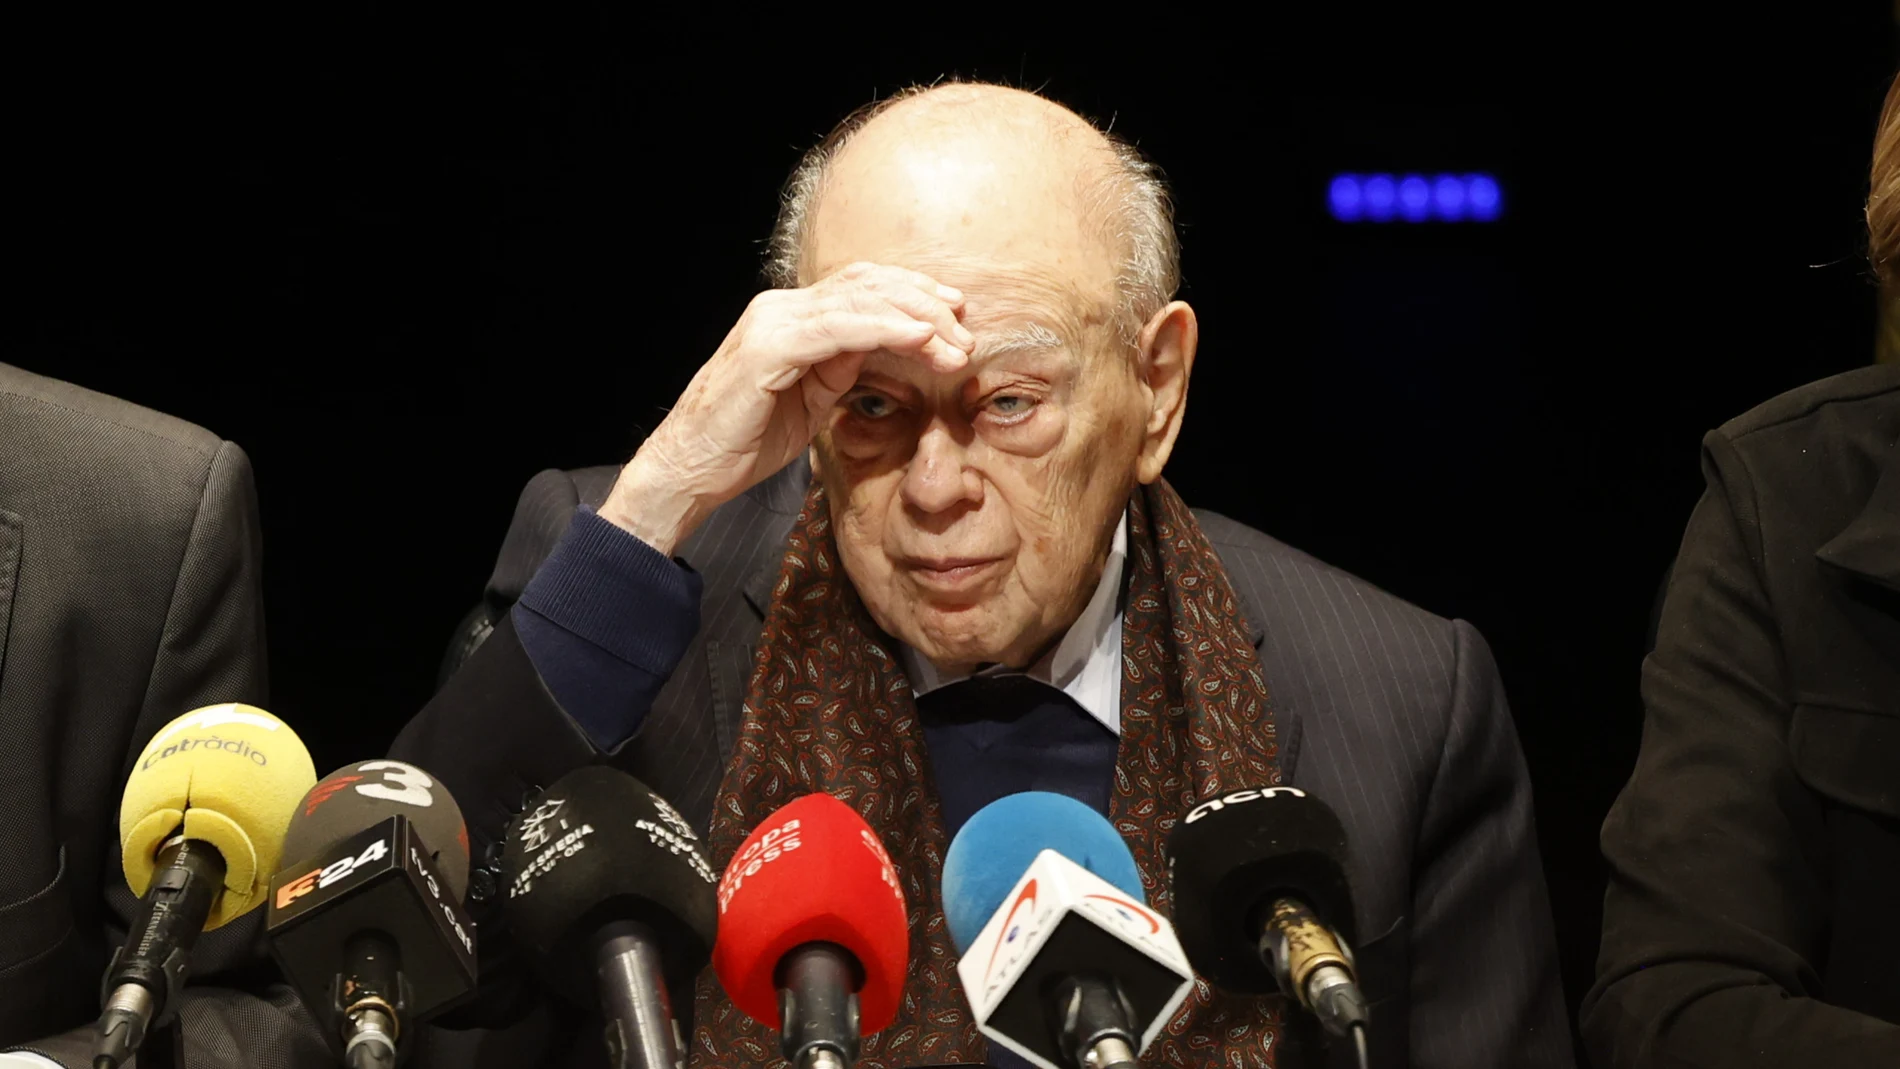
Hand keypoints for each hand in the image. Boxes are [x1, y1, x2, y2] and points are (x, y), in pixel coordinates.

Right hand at [602, 262, 974, 553]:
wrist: (690, 470)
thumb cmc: (745, 440)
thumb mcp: (810, 398)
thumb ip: (841, 367)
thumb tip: (884, 347)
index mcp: (792, 316)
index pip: (863, 288)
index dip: (913, 294)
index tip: (955, 313)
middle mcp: (781, 308)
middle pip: (868, 285)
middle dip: (925, 303)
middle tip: (966, 328)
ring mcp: (773, 323)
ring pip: (859, 301)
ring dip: (916, 317)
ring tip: (954, 340)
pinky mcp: (768, 348)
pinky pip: (838, 329)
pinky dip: (884, 328)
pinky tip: (919, 338)